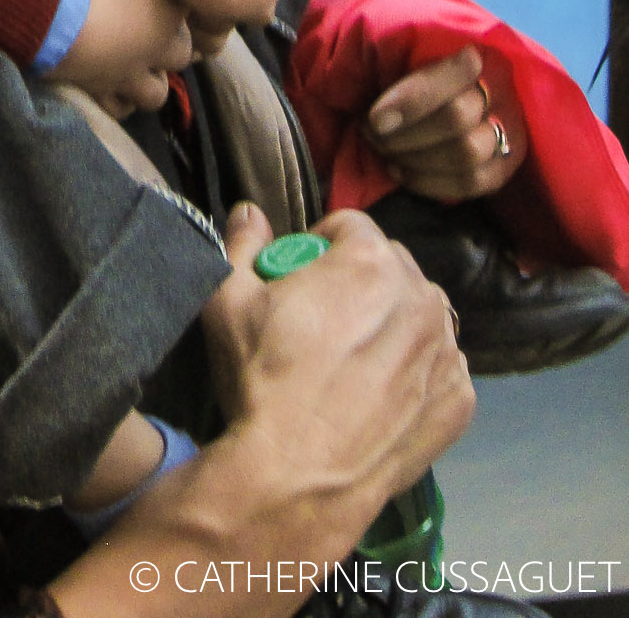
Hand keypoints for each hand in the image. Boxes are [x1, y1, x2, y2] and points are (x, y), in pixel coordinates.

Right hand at [47, 0, 193, 115]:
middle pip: (183, 55)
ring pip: (156, 94)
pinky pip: (118, 108)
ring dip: (153, 82)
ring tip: (142, 71)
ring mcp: (130, 78)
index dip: (177, 0)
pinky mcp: (102, 94)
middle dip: (177, 45)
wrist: (60, 26)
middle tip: (161, 34)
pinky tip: (114, 89)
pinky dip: (120, 100)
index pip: (187, 8)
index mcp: (167, 16)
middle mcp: (156, 51)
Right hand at [202, 205, 474, 520]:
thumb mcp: (228, 300)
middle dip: (359, 282)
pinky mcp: (460, 399)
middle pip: (390, 267)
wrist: (298, 476)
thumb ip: (242, 244)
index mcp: (370, 261)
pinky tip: (378, 397)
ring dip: (392, 323)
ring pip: (419, 315)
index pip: (349, 225)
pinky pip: (438, 366)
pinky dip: (414, 372)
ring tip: (351, 362)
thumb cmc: (262, 379)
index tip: (298, 282)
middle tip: (322, 323)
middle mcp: (421, 296)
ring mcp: (447, 351)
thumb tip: (250, 211)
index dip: (317, 247)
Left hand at [365, 45, 526, 199]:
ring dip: (416, 158)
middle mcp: (498, 89)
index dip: (413, 100)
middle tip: (373, 134)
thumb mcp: (390, 52)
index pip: (455, 73)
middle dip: (406, 133)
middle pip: (457, 118)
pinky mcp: (502, 165)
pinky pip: (473, 182)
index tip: (375, 119)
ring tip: (385, 151)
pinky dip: (430, 182)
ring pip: (468, 153)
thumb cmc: (398, 71)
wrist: (418, 98)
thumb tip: (382, 95)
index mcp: (474, 52)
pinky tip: (400, 171)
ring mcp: (508, 130)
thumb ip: (387, 54)